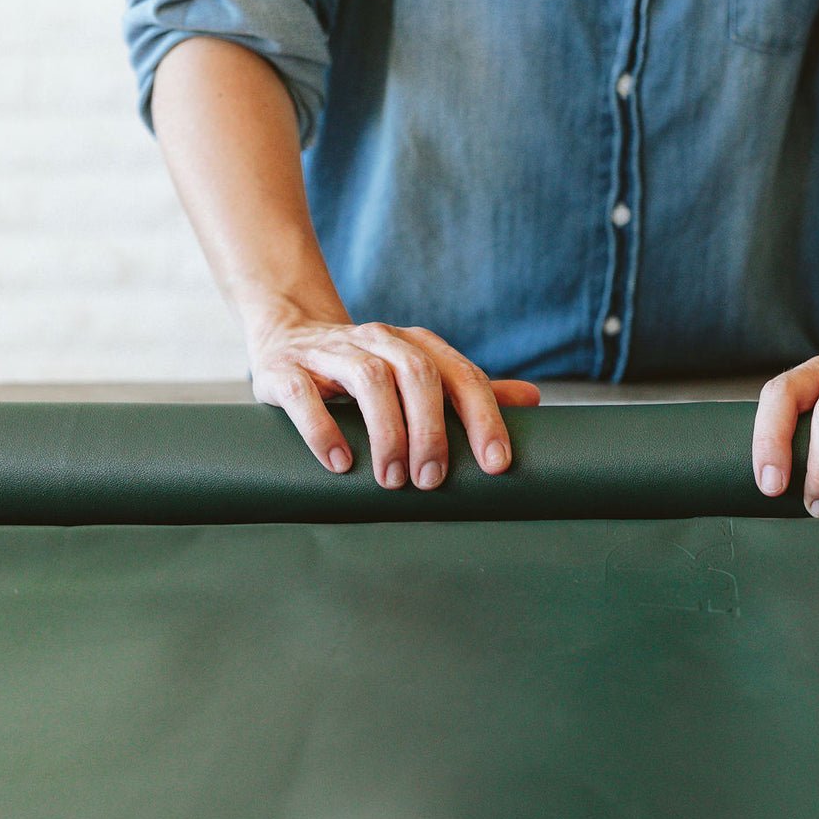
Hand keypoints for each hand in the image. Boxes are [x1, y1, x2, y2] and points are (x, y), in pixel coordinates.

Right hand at [248, 313, 540, 489]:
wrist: (289, 335)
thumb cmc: (365, 370)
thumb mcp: (418, 374)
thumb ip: (467, 390)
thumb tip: (533, 400)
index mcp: (417, 347)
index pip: (461, 376)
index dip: (483, 419)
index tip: (495, 465)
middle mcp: (378, 341)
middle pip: (418, 376)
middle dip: (431, 432)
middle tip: (431, 483)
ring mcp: (330, 352)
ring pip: (369, 381)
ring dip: (387, 434)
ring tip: (392, 480)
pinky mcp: (285, 370)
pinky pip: (304, 393)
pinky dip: (323, 428)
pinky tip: (339, 463)